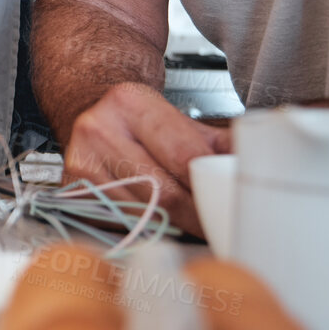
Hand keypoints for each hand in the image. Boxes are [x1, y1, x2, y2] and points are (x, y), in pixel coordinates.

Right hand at [61, 82, 230, 234]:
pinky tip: (159, 222)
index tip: (230, 205)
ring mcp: (82, 162)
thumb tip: (254, 163)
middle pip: (164, 192)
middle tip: (218, 227)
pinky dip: (146, 227)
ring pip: (143, 213)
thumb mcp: (178, 117)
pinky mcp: (74, 190)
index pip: (183, 156)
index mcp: (130, 103)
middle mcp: (99, 129)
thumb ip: (218, 142)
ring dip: (174, 227)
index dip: (211, 187)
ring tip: (192, 225)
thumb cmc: (138, 117)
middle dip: (197, 216)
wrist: (89, 108)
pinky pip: (122, 221)